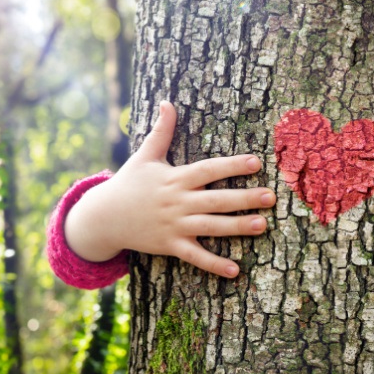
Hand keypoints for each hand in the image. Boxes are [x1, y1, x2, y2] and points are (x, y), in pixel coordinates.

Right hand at [64, 101, 274, 277]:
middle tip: (271, 197)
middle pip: (216, 200)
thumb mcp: (144, 156)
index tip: (256, 161)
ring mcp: (174, 226)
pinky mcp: (170, 246)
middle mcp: (178, 202)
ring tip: (262, 225)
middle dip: (244, 198)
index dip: (232, 165)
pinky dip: (214, 265)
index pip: (208, 170)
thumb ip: (161, 131)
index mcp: (175, 178)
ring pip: (211, 227)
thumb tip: (167, 102)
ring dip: (237, 227)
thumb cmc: (128, 183)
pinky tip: (235, 271)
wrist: (103, 217)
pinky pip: (195, 256)